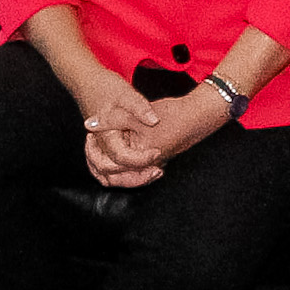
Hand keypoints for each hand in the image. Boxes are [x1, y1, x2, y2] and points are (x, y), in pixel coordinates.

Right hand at [77, 77, 167, 187]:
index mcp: (105, 134)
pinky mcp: (103, 148)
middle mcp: (100, 146)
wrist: (88, 83)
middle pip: (112, 174)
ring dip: (130, 180)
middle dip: (137, 177)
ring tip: (152, 173)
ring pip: (108, 176)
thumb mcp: (126, 94)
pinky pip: (110, 170)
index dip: (142, 159)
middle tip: (158, 170)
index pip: (122, 157)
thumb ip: (140, 107)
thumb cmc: (105, 88)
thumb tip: (154, 121)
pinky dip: (124, 175)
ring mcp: (99, 148)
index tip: (158, 152)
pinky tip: (143, 168)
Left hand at [83, 88, 226, 187]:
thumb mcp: (135, 114)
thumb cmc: (172, 115)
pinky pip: (134, 164)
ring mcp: (152, 163)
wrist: (200, 115)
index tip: (90, 137)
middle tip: (91, 143)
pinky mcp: (156, 156)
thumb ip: (111, 120)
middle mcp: (145, 166)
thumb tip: (88, 124)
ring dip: (111, 160)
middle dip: (99, 162)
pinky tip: (119, 140)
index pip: (107, 168)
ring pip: (124, 171)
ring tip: (101, 143)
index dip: (94, 152)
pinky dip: (123, 156)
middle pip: (114, 176)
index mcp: (139, 159)